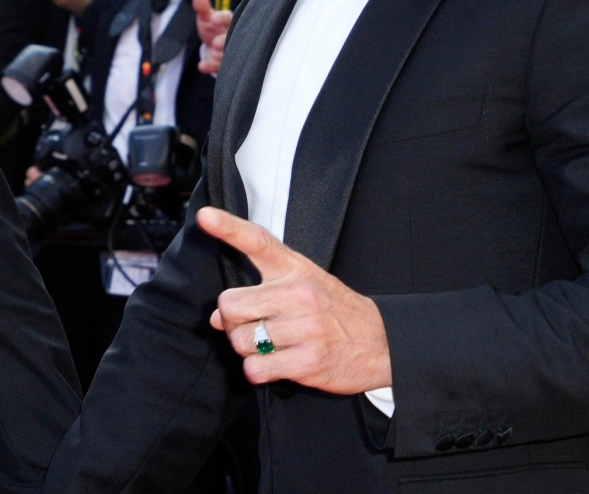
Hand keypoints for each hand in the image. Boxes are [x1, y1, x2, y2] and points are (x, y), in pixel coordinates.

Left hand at [193, 0, 233, 75]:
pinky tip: (202, 66)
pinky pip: (220, 67)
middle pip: (234, 38)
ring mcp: (231, 51)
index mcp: (230, 22)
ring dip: (221, 55)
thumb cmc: (213, 29)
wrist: (213, 48)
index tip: (213, 20)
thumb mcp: (206, 18)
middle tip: (215, 44)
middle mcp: (234, 36)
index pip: (229, 17)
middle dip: (224, 41)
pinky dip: (211, 67)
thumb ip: (203, 8)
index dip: (222, 18)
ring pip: (229, 54)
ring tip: (212, 55)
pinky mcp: (225, 65)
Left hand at [199, 207, 391, 393]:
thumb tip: (216, 318)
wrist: (384, 342)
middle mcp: (299, 294)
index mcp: (296, 270)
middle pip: (230, 306)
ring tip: (271, 346)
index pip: (258, 241)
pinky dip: (258, 371)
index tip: (205, 216)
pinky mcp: (308, 361)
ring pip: (240, 341)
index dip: (228, 227)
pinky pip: (256, 368)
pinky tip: (276, 365)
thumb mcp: (305, 285)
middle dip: (233, 322)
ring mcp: (305, 328)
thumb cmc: (336, 312)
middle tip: (253, 327)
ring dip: (247, 350)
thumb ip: (259, 294)